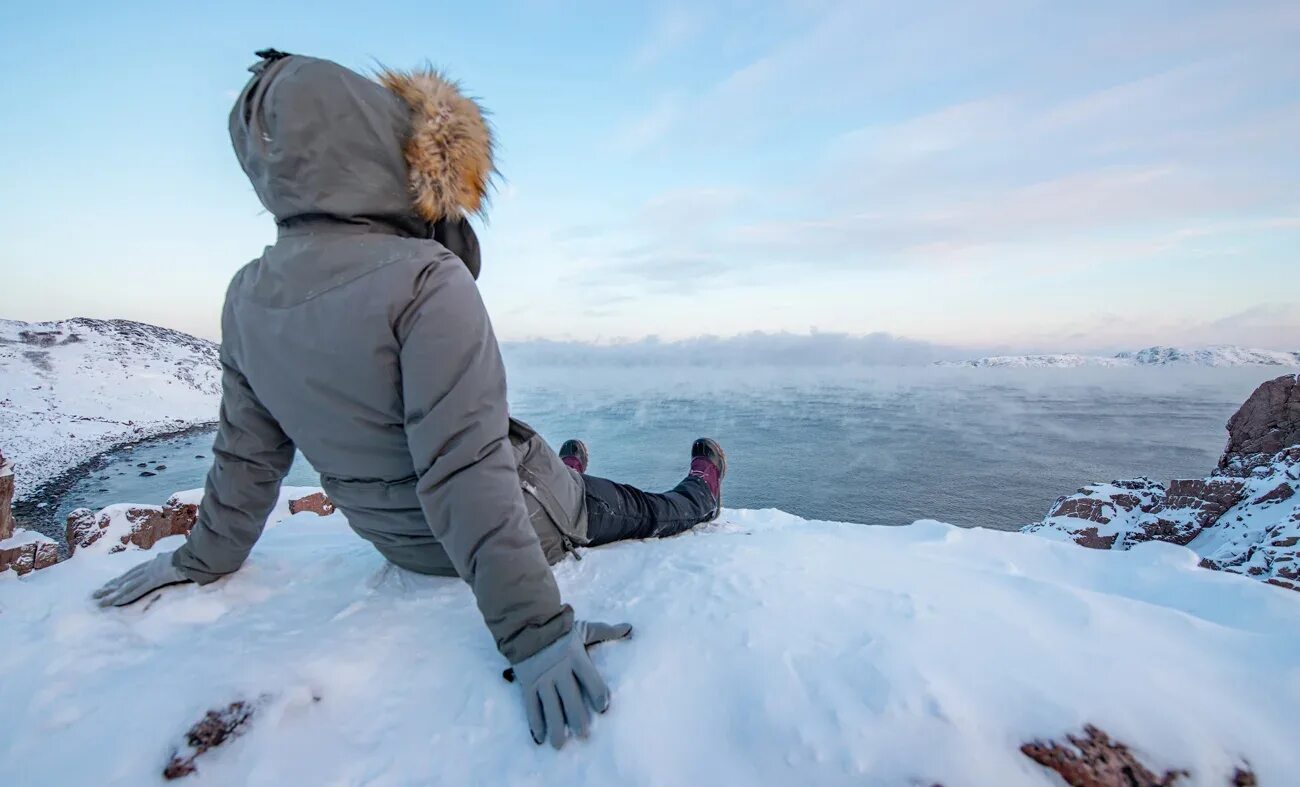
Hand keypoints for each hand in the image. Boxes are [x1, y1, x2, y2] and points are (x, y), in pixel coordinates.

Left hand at [93, 551, 190, 606]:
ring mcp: (149, 574)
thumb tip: (164, 557)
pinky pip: (135, 591)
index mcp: (155, 562)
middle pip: (126, 579)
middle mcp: (149, 567)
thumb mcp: (176, 556)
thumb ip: (169, 559)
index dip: (120, 579)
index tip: (109, 585)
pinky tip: (114, 603)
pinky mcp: (152, 581)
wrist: (195, 556)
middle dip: (110, 587)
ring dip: (111, 595)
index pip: (133, 573)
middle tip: (96, 595)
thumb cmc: (191, 557)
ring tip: (99, 602)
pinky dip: (123, 597)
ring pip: (126, 586)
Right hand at [512, 620, 631, 748]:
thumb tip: (630, 628)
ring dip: (556, 727)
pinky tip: (540, 738)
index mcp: (576, 657)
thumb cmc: (559, 628)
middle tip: (584, 735)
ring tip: (560, 745)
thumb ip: (606, 631)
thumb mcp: (584, 629)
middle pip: (571, 699)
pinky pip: (531, 707)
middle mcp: (559, 671)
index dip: (598, 694)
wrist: (526, 622)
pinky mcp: (527, 685)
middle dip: (577, 719)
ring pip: (550, 708)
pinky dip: (535, 723)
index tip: (603, 708)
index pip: (591, 679)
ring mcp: (542, 679)